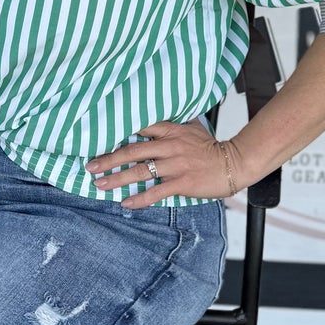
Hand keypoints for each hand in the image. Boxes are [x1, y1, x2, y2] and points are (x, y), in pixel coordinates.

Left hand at [85, 119, 238, 206]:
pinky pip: (156, 192)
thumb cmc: (210, 147)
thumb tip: (151, 120)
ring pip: (140, 172)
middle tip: (90, 166)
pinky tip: (125, 203)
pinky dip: (139, 199)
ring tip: (100, 184)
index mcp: (170, 130)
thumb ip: (171, 124)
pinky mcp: (182, 182)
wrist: (234, 162)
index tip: (97, 139)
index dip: (116, 133)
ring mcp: (175, 165)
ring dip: (117, 179)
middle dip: (108, 159)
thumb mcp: (190, 128)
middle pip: (132, 151)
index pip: (138, 127)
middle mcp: (170, 146)